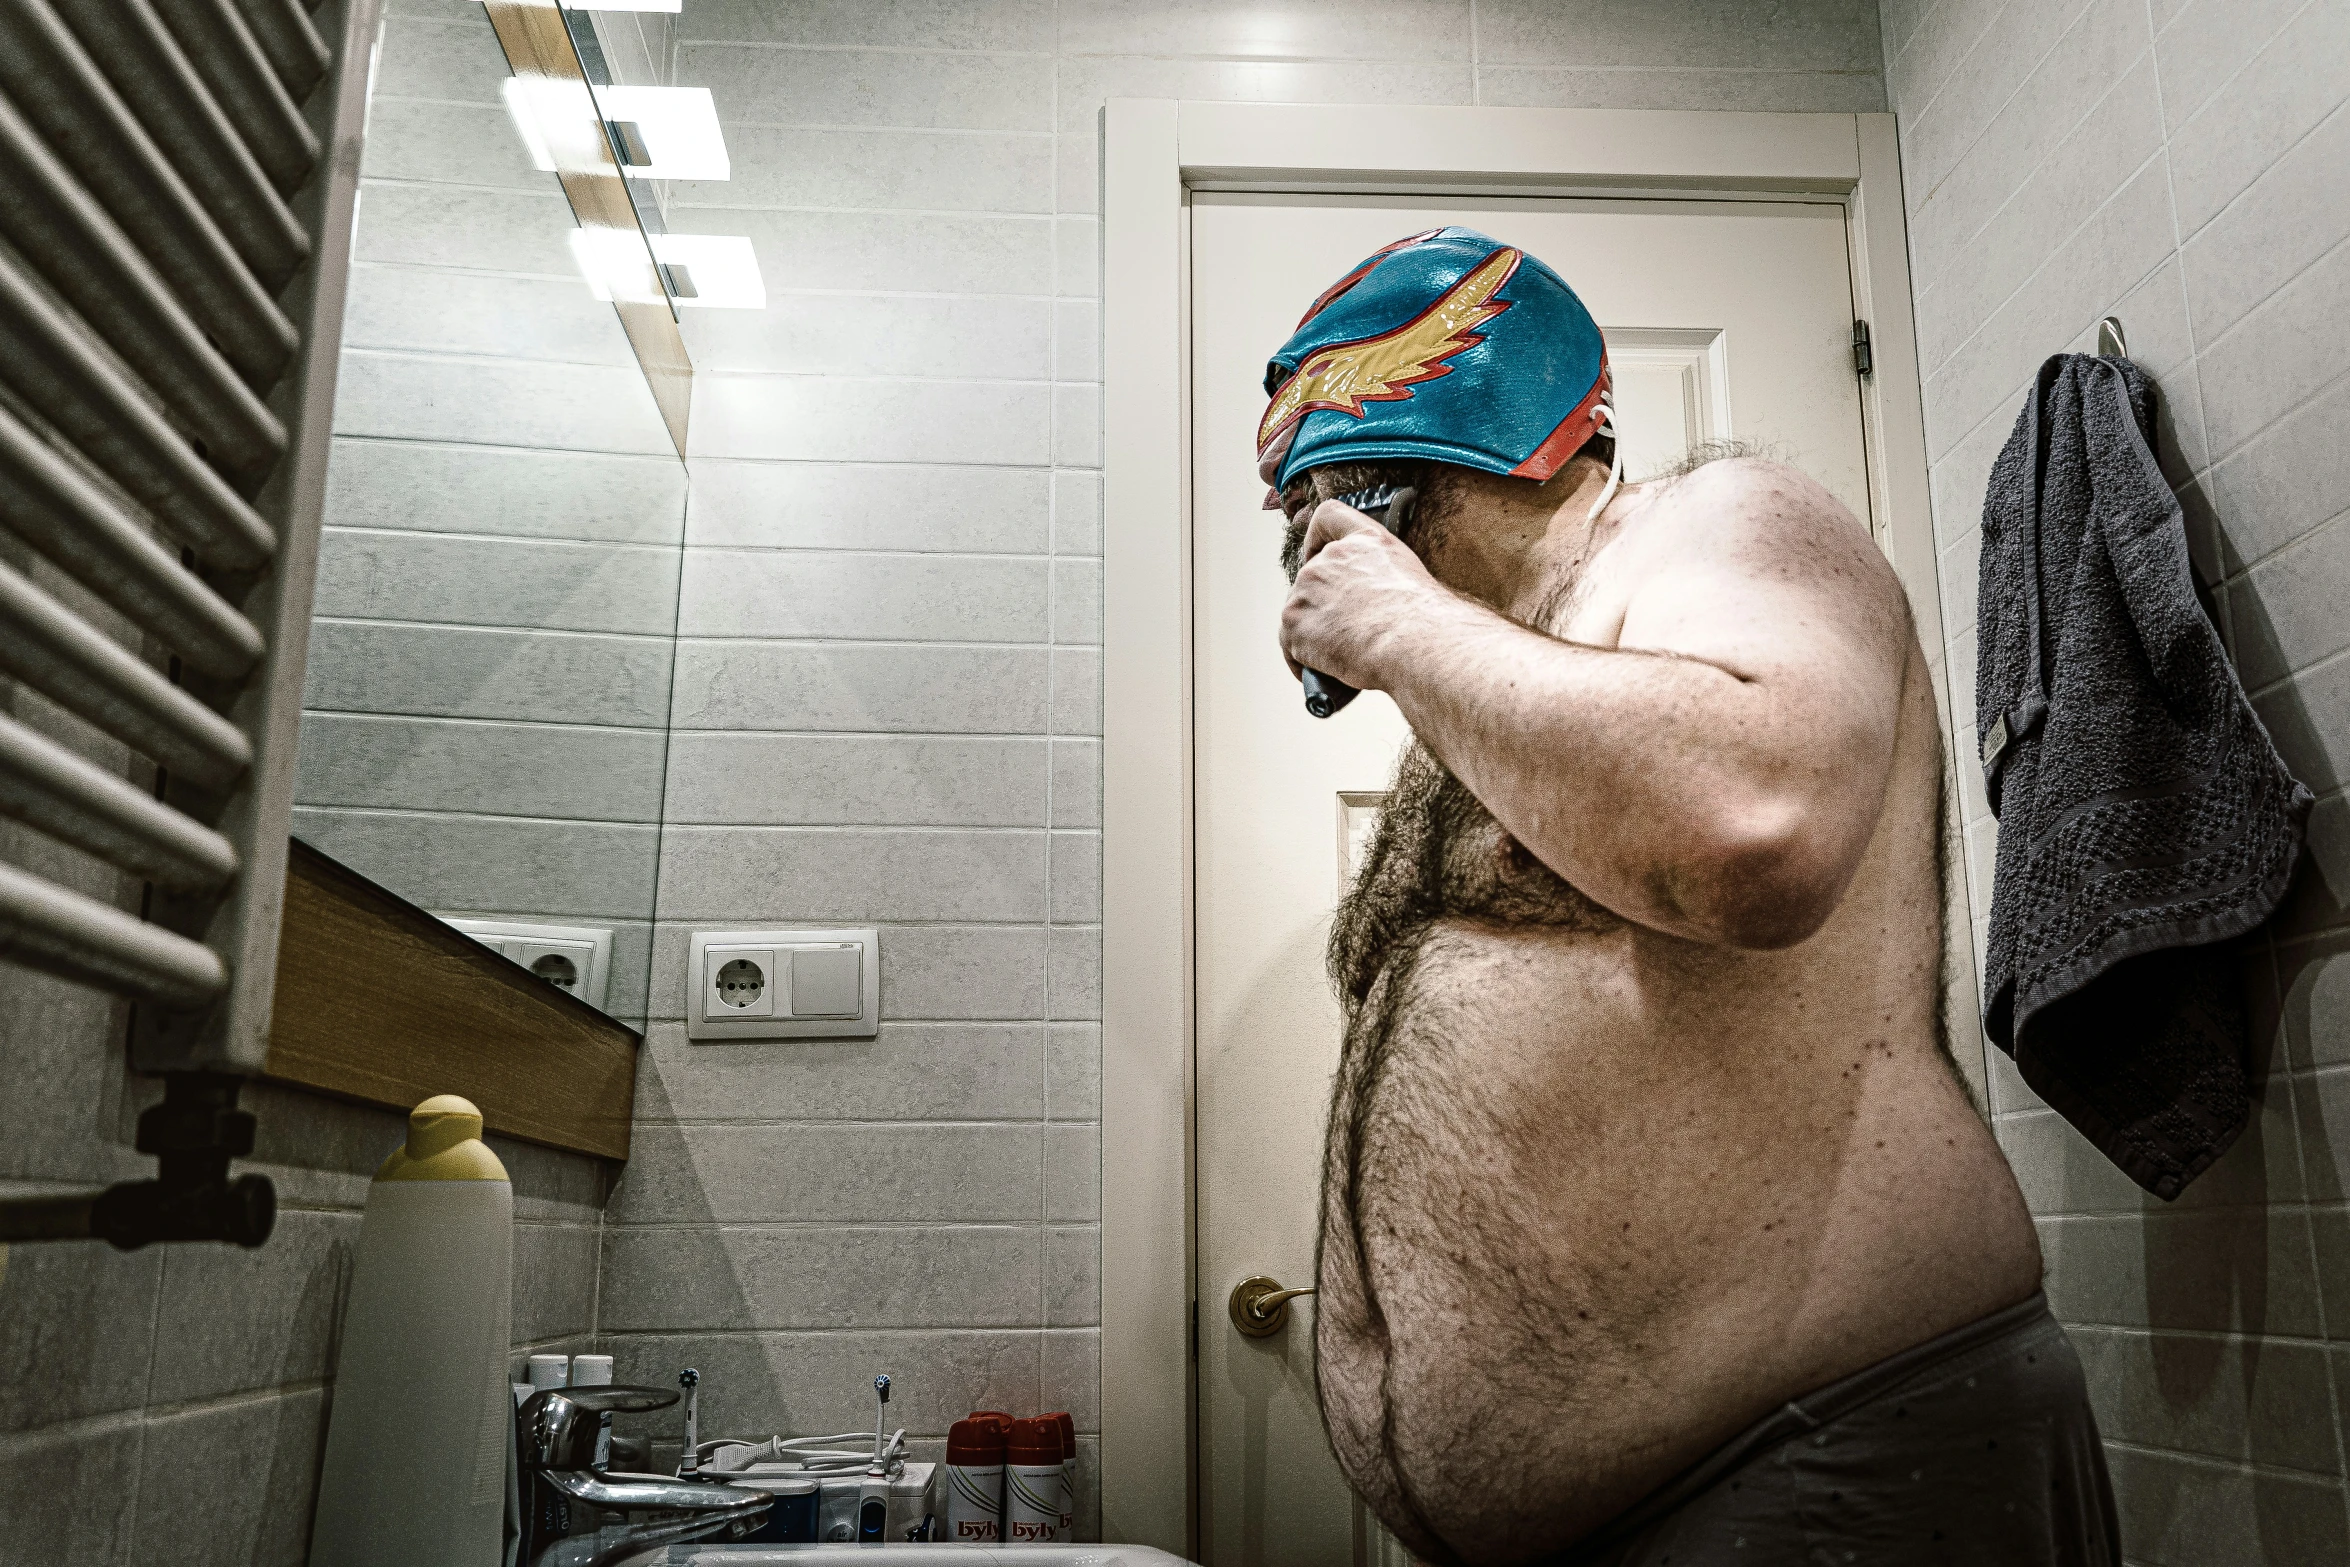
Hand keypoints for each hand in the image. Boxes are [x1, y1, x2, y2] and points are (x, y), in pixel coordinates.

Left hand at [1279, 499, 1447, 688]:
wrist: (1413, 640)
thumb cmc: (1423, 618)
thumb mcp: (1409, 577)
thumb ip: (1380, 574)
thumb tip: (1372, 602)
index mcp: (1362, 541)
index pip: (1328, 517)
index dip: (1317, 537)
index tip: (1315, 554)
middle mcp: (1328, 559)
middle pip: (1311, 580)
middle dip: (1324, 607)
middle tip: (1348, 633)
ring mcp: (1305, 589)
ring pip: (1299, 614)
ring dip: (1315, 635)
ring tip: (1343, 656)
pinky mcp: (1292, 622)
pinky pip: (1290, 646)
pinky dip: (1304, 662)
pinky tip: (1325, 672)